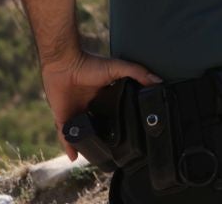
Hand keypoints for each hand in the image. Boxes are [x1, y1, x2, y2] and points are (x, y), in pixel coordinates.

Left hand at [41, 52, 163, 159]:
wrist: (65, 65)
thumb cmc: (90, 64)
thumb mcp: (118, 68)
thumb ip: (138, 73)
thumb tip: (158, 81)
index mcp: (103, 96)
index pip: (113, 111)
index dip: (121, 120)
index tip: (131, 131)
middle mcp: (90, 106)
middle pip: (98, 124)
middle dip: (103, 136)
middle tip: (114, 149)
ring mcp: (76, 112)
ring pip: (83, 133)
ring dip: (87, 143)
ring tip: (97, 156)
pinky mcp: (63, 118)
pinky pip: (66, 135)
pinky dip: (70, 146)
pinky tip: (74, 157)